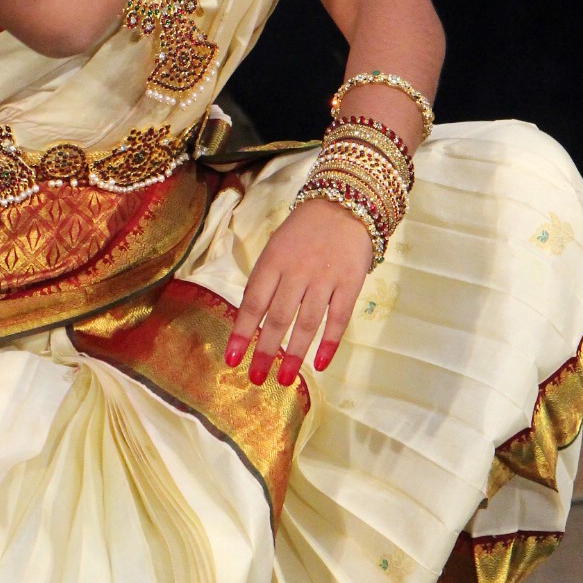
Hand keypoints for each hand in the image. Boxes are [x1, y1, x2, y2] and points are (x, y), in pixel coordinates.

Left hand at [224, 197, 373, 385]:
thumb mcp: (276, 248)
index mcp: (273, 261)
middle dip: (265, 351)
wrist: (344, 204)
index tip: (232, 359)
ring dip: (295, 354)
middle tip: (256, 378)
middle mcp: (297, 271)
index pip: (253, 303)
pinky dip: (329, 342)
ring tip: (285, 379)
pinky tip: (320, 364)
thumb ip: (266, 281)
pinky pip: (339, 318)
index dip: (242, 333)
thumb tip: (251, 320)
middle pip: (278, 317)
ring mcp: (324, 277)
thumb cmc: (303, 231)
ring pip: (307, 322)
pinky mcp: (350, 282)